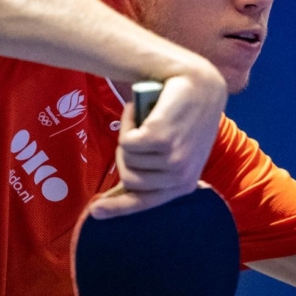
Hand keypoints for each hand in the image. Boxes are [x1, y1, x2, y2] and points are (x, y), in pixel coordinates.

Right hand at [90, 67, 226, 218]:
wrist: (199, 83)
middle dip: (125, 154)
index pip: (145, 202)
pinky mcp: (162, 140)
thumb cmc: (184, 117)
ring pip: (126, 157)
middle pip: (128, 177)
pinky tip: (142, 109)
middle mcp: (180, 177)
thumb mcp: (173, 150)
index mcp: (184, 185)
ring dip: (130, 134)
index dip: (118, 207)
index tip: (95, 211)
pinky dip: (128, 122)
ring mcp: (173, 160)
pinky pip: (126, 141)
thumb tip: (118, 193)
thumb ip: (153, 172)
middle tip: (140, 132)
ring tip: (149, 118)